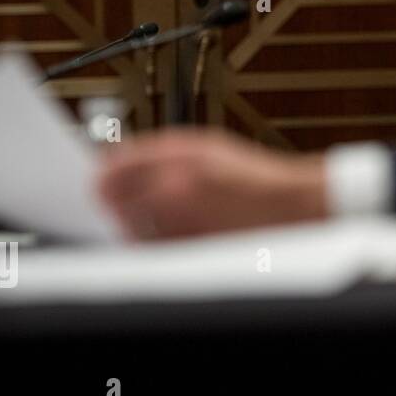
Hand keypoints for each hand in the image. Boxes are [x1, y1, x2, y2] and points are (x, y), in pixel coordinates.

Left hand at [96, 127, 327, 239]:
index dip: (104, 176)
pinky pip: (153, 248)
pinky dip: (154, 245)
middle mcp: (176, 178)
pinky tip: (172, 237)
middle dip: (113, 203)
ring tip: (154, 223)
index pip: (115, 163)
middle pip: (113, 195)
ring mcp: (182, 212)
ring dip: (133, 226)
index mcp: (180, 150)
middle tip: (118, 207)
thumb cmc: (257, 178)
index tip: (101, 183)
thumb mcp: (211, 148)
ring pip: (130, 224)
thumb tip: (122, 162)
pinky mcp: (190, 241)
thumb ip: (165, 152)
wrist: (294, 202)